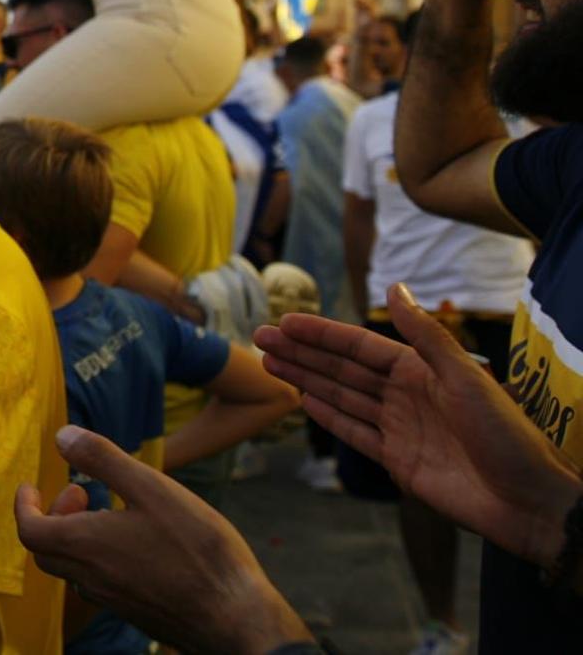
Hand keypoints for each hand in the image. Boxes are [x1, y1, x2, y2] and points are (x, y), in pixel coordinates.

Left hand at [15, 425, 312, 654]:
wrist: (235, 617)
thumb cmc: (196, 548)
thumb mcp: (150, 488)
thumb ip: (103, 460)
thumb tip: (61, 436)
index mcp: (85, 545)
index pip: (29, 530)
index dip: (24, 506)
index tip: (31, 487)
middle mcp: (90, 578)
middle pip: (46, 550)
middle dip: (52, 516)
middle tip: (79, 491)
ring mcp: (112, 600)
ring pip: (72, 569)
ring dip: (76, 537)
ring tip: (108, 512)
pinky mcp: (135, 612)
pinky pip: (99, 584)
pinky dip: (98, 558)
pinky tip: (134, 544)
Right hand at [257, 283, 581, 569]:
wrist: (526, 500)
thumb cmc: (505, 434)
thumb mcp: (465, 377)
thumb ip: (425, 335)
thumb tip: (394, 285)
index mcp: (422, 370)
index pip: (359, 346)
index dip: (321, 333)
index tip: (285, 322)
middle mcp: (405, 395)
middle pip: (342, 369)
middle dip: (302, 352)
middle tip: (260, 338)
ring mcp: (399, 428)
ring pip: (341, 396)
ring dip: (306, 379)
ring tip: (270, 363)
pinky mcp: (396, 460)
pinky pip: (354, 432)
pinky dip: (328, 417)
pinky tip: (303, 401)